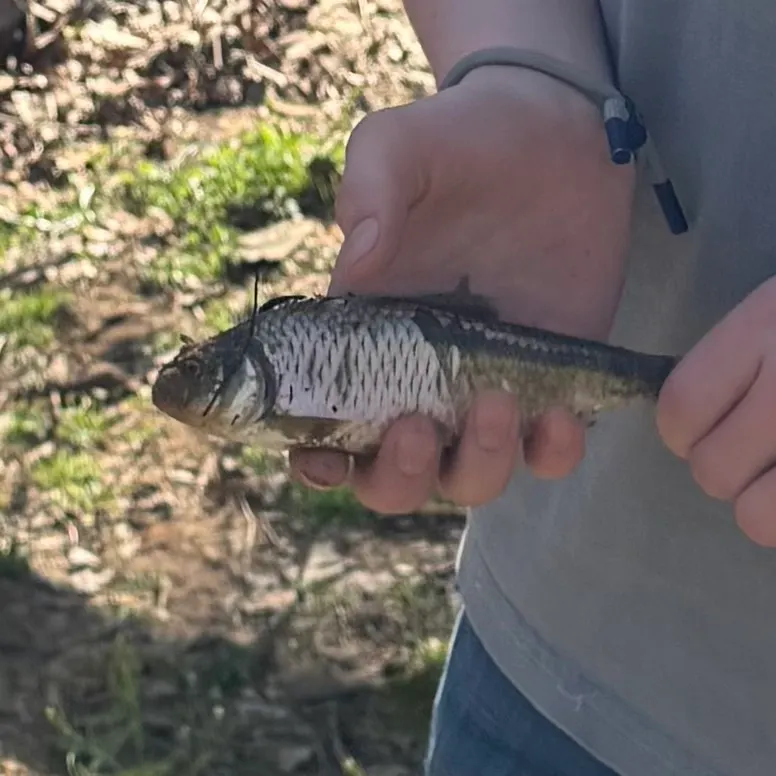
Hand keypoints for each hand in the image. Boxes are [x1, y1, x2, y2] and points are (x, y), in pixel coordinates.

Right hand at [289, 67, 635, 513]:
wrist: (552, 128)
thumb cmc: (458, 139)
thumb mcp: (396, 147)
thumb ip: (368, 195)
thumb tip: (356, 267)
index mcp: (367, 338)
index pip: (327, 426)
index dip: (319, 462)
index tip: (326, 462)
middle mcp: (421, 377)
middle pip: (397, 476)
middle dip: (401, 474)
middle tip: (418, 425)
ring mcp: (486, 384)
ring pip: (469, 475)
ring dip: (477, 464)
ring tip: (496, 403)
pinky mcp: (551, 379)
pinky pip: (547, 448)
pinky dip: (552, 451)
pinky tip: (561, 418)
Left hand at [657, 277, 775, 546]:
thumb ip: (737, 358)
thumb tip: (686, 420)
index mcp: (762, 330)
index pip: (680, 408)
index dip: (682, 433)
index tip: (699, 429)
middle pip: (711, 469)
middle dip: (726, 468)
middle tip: (759, 449)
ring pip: (757, 517)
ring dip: (765, 503)